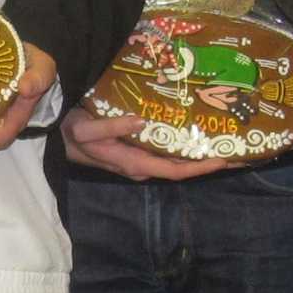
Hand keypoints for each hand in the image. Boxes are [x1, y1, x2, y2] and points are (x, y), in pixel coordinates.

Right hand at [57, 102, 228, 180]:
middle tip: (236, 149)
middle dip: (207, 161)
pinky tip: (193, 131)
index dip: (200, 168)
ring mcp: (140, 159)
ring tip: (222, 138)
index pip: (174, 171)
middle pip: (180, 168)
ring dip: (197, 153)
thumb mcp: (85, 130)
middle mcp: (141, 165)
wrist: (56, 136)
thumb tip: (141, 121)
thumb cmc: (70, 132)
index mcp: (133, 163)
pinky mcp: (137, 150)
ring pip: (174, 160)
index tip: (224, 160)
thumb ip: (111, 127)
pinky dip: (182, 144)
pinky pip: (165, 151)